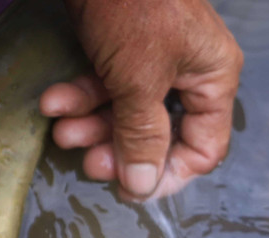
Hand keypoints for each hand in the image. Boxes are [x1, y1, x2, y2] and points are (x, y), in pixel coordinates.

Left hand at [39, 0, 243, 198]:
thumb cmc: (134, 6)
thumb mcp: (138, 78)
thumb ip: (143, 136)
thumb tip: (145, 187)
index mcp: (214, 79)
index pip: (204, 147)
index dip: (169, 174)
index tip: (131, 188)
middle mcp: (190, 71)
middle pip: (161, 131)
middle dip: (120, 148)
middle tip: (88, 164)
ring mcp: (155, 58)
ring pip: (129, 110)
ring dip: (93, 125)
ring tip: (62, 133)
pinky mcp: (124, 45)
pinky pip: (109, 83)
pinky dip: (82, 95)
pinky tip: (54, 102)